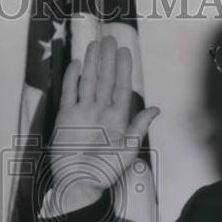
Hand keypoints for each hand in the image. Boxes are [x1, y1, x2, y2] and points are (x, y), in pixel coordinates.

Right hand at [49, 36, 159, 211]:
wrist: (77, 183)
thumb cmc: (104, 171)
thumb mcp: (127, 150)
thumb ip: (138, 128)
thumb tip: (155, 108)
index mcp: (116, 118)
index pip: (120, 88)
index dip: (122, 69)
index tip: (125, 51)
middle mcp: (100, 112)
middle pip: (104, 80)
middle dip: (107, 60)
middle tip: (110, 39)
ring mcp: (82, 113)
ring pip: (88, 82)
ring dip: (91, 64)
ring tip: (94, 45)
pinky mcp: (66, 117)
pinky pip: (70, 93)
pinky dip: (72, 79)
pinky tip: (77, 64)